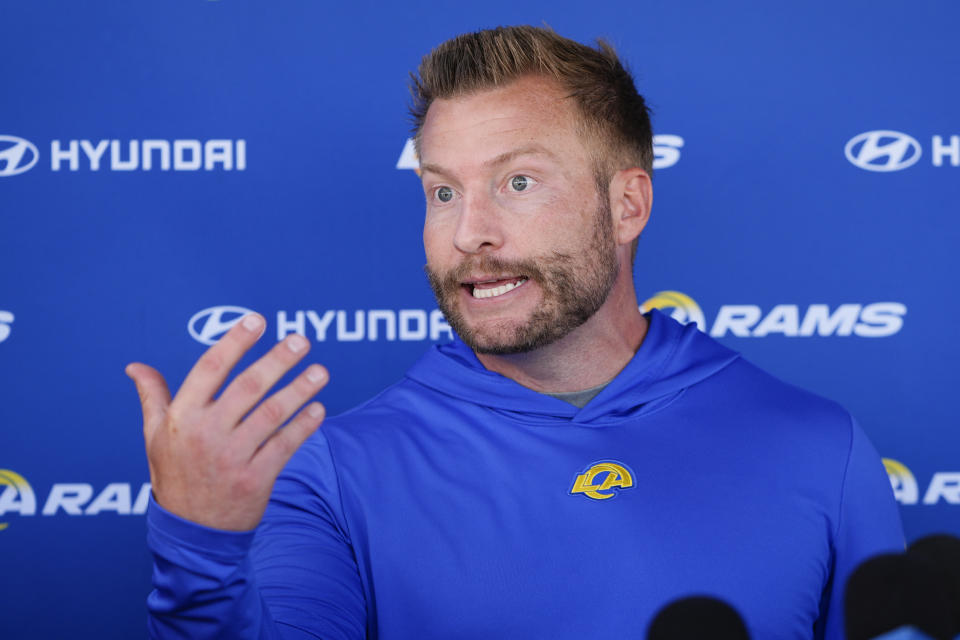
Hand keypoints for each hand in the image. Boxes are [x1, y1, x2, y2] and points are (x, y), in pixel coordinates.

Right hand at [126, 314, 327, 530]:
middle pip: (248, 386)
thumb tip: (135, 366)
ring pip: (272, 414)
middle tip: (302, 339)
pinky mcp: (255, 480)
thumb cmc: (174, 476)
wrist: (190, 535)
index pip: (210, 368)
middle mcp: (206, 434)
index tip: (257, 320)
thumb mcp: (155, 437)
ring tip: (321, 371)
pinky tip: (319, 409)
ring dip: (300, 389)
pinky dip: (304, 426)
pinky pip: (285, 446)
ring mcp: (231, 458)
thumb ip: (152, 398)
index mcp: (182, 418)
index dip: (235, 341)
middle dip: (278, 360)